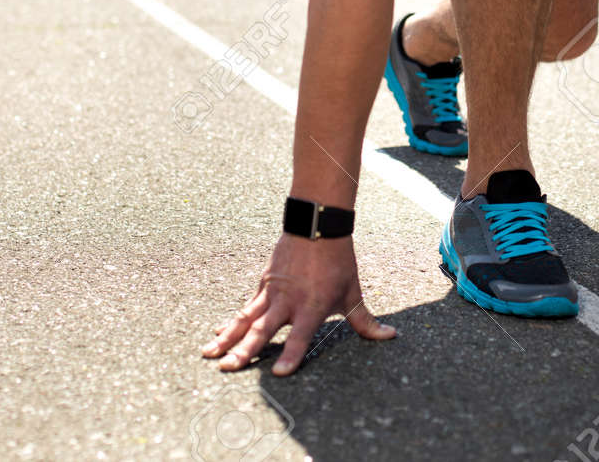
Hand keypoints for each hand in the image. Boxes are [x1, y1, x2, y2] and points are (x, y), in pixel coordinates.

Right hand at [203, 233, 396, 375]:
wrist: (318, 225)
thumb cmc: (338, 261)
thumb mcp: (354, 293)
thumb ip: (365, 321)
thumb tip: (390, 337)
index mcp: (313, 307)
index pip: (300, 336)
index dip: (291, 355)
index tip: (279, 374)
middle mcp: (289, 301)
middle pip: (263, 330)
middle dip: (244, 350)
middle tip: (228, 367)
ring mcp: (273, 292)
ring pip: (246, 318)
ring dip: (227, 337)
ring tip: (208, 353)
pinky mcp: (264, 284)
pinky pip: (245, 306)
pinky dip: (231, 321)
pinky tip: (218, 332)